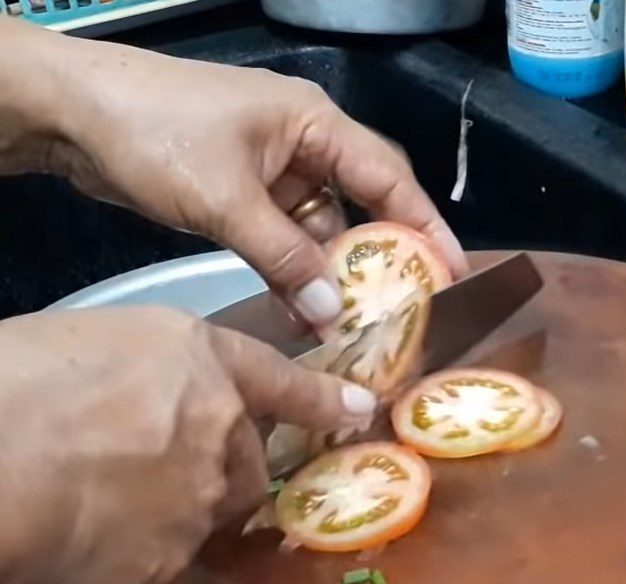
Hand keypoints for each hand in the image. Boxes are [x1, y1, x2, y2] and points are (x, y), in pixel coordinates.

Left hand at [0, 19, 467, 323]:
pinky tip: (303, 314)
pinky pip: (285, 241)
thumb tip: (334, 316)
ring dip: (331, 277)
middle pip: (361, 206)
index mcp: (314, 125)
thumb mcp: (228, 200)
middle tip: (406, 310)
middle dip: (381, 258)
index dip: (426, 226)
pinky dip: (294, 274)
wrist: (74, 116)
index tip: (454, 272)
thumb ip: (285, 259)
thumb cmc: (158, 135)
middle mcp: (304, 147)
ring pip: (320, 232)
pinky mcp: (246, 198)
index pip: (388, 177)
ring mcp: (274, 174)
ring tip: (352, 328)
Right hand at [0, 307, 375, 583]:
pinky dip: (119, 572)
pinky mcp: (164, 577)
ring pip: (199, 522)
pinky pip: (152, 577)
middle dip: (210, 471)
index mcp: (200, 366)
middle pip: (243, 466)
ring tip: (87, 512)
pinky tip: (71, 557)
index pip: (279, 380)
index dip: (319, 396)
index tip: (357, 408)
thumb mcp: (85, 345)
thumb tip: (138, 409)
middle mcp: (218, 438)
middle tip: (139, 470)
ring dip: (159, 520)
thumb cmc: (12, 383)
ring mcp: (198, 512)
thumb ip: (140, 379)